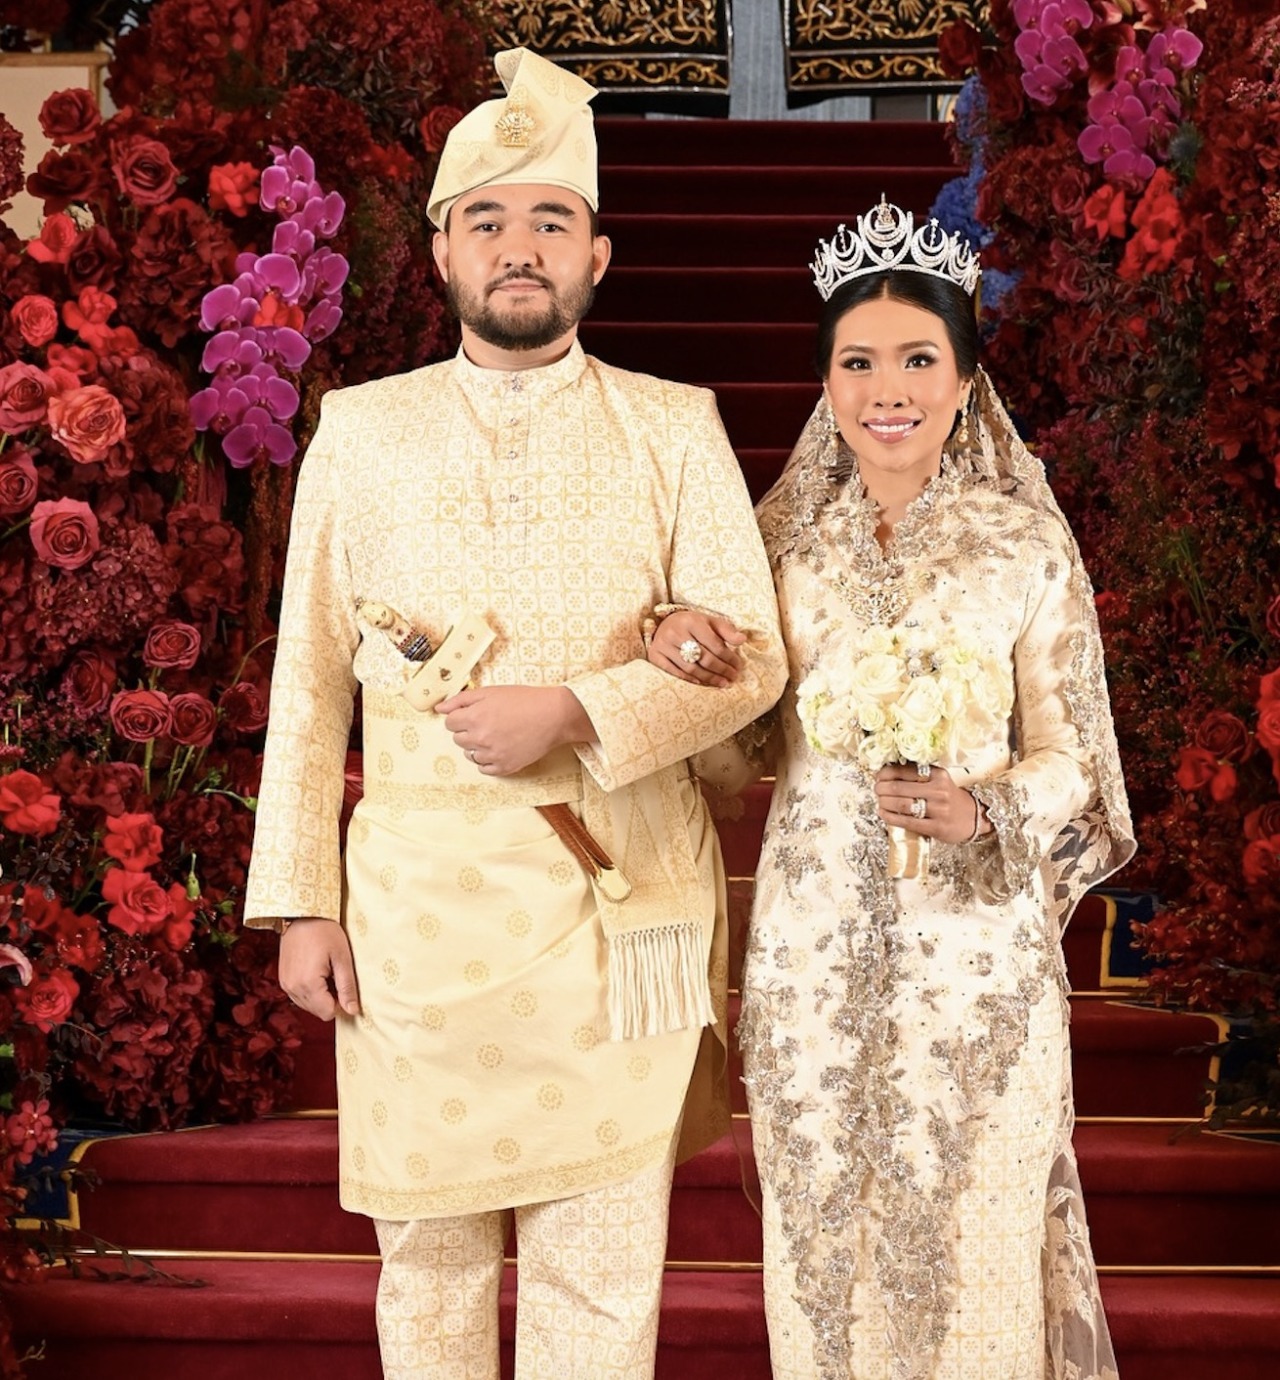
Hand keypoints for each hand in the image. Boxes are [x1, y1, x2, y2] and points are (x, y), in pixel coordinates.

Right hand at [279, 917, 360, 1019]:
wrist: (301, 914)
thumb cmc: (324, 931)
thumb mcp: (342, 957)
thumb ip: (347, 986)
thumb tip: (353, 1011)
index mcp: (308, 984)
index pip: (328, 1013)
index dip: (341, 1003)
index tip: (345, 985)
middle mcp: (292, 988)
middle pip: (317, 1011)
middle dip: (330, 999)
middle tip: (336, 975)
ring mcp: (285, 984)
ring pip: (307, 1005)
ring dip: (320, 996)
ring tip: (326, 972)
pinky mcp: (283, 979)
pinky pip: (299, 995)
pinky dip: (310, 990)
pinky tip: (316, 972)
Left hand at [436, 684, 594, 775]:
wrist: (554, 715)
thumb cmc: (524, 700)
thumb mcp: (490, 691)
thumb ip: (461, 699)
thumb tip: (439, 708)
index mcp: (474, 717)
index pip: (449, 723)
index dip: (460, 717)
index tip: (472, 714)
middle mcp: (480, 738)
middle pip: (458, 739)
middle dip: (468, 730)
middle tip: (487, 722)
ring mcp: (492, 755)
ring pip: (470, 755)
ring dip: (478, 745)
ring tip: (496, 734)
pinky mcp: (505, 767)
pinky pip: (484, 769)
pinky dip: (488, 760)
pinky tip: (499, 748)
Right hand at [648, 610, 744, 686]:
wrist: (664, 623)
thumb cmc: (691, 624)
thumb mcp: (709, 622)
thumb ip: (726, 630)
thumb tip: (743, 640)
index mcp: (692, 621)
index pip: (715, 645)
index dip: (729, 658)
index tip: (738, 666)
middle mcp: (675, 632)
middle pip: (704, 658)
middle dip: (721, 670)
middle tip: (733, 677)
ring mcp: (663, 645)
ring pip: (690, 668)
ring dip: (709, 678)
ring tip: (722, 683)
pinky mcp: (655, 655)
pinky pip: (674, 672)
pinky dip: (688, 679)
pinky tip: (702, 682)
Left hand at [873, 764, 988, 845]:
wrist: (974, 817)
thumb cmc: (950, 798)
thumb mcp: (939, 781)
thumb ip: (918, 777)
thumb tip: (886, 775)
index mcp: (938, 775)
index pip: (906, 770)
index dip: (887, 773)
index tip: (879, 776)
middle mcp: (939, 790)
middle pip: (900, 787)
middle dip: (882, 788)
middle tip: (876, 789)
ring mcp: (938, 810)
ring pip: (902, 804)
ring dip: (884, 802)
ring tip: (879, 801)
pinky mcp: (936, 827)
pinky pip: (908, 822)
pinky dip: (891, 817)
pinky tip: (884, 814)